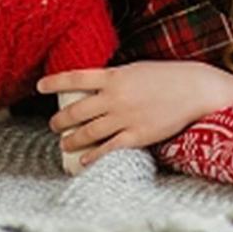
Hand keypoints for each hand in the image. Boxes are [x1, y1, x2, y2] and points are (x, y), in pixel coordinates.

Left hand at [38, 61, 232, 166]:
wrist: (193, 89)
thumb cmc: (166, 77)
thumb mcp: (136, 70)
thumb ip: (115, 79)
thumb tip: (94, 88)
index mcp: (114, 76)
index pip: (75, 78)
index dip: (54, 82)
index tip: (39, 86)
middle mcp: (115, 97)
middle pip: (76, 111)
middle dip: (60, 120)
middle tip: (54, 125)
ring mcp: (124, 117)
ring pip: (87, 132)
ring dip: (71, 140)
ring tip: (64, 144)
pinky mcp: (136, 136)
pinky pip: (107, 149)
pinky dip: (92, 157)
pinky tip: (83, 161)